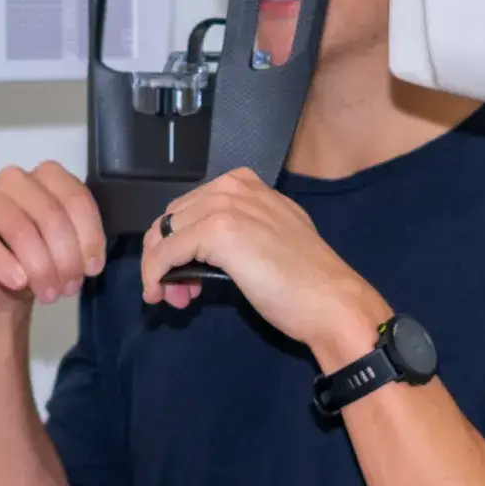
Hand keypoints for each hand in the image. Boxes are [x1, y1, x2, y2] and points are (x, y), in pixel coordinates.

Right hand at [0, 161, 106, 320]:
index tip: (92, 269)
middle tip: (67, 289)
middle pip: (49, 213)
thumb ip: (77, 246)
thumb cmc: (26, 267)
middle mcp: (14, 180)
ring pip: (19, 227)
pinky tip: (16, 282)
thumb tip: (90, 260)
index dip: (89, 235)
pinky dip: (3, 263)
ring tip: (47, 293)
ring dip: (39, 266)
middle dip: (65, 258)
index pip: (74, 197)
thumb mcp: (60, 255)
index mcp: (45, 179)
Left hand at [140, 168, 389, 364]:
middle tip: (179, 291)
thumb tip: (203, 249)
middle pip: (172, 219)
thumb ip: (238, 231)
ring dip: (159, 269)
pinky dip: (154, 275)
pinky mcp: (217, 231)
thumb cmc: (305, 280)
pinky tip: (159, 294)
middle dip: (166, 256)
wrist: (330, 300)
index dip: (179, 242)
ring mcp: (226, 206)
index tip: (186, 275)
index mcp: (247, 184)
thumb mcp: (269, 237)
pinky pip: (165, 253)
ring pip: (164, 235)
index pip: (189, 207)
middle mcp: (234, 187)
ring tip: (176, 297)